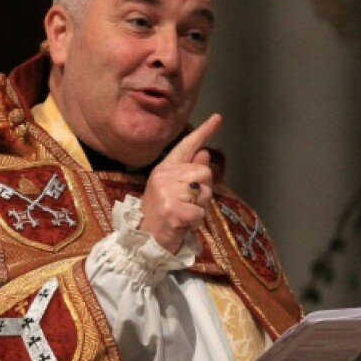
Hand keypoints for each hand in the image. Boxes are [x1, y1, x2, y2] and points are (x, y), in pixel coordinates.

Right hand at [139, 114, 220, 253]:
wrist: (143, 242)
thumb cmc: (161, 216)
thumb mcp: (173, 190)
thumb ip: (189, 172)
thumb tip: (204, 153)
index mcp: (164, 169)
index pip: (186, 146)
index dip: (204, 132)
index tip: (218, 118)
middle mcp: (164, 176)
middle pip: (205, 172)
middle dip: (204, 191)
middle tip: (188, 204)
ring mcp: (167, 193)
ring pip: (205, 192)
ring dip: (200, 208)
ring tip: (184, 215)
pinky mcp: (173, 210)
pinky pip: (200, 212)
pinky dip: (196, 223)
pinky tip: (183, 225)